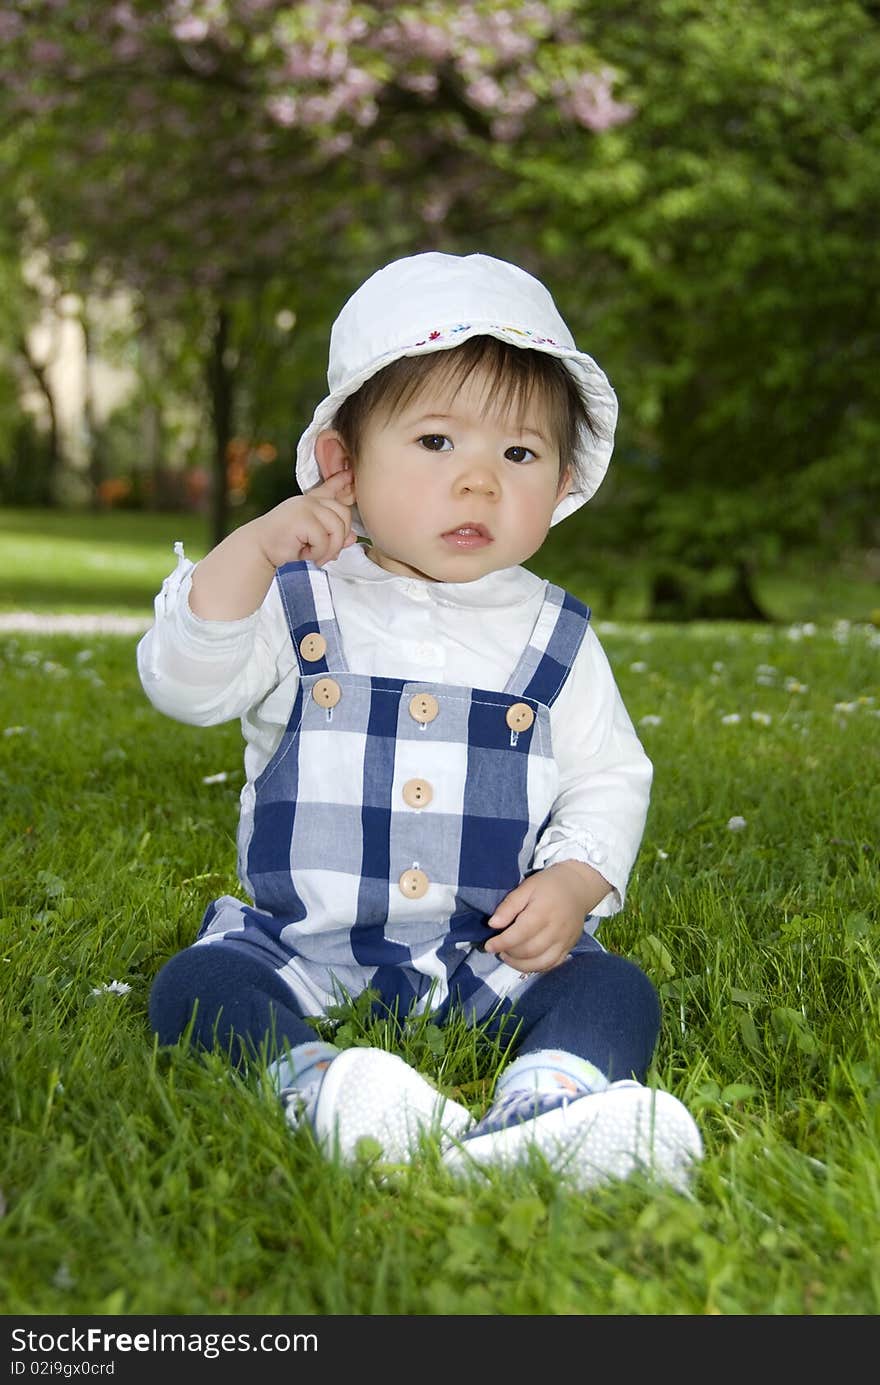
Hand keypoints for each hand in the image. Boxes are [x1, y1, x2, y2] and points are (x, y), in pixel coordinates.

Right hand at [253, 469, 355, 568]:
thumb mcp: (312, 538)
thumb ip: (332, 534)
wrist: (259, 548)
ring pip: (338, 528)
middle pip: (344, 514)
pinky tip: (304, 554)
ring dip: (328, 549)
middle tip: (325, 553)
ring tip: (314, 555)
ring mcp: (306, 506)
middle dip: (339, 538)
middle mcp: (310, 500)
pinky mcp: (303, 518)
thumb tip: (353, 537)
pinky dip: (317, 553)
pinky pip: (324, 540)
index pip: (330, 488)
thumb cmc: (284, 544)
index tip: (350, 473)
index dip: (342, 480)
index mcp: (310, 502)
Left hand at [483, 861, 606, 973]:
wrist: (578, 888)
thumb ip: (509, 906)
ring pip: (540, 963)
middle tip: (498, 948)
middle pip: (529, 951)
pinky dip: (536, 967)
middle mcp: (556, 930)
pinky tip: (524, 961)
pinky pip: (552, 965)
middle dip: (509, 953)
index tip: (488, 946)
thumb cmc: (548, 885)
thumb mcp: (526, 887)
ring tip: (508, 956)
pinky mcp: (569, 948)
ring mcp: (565, 941)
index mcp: (543, 912)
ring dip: (520, 964)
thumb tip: (493, 924)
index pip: (520, 934)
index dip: (501, 943)